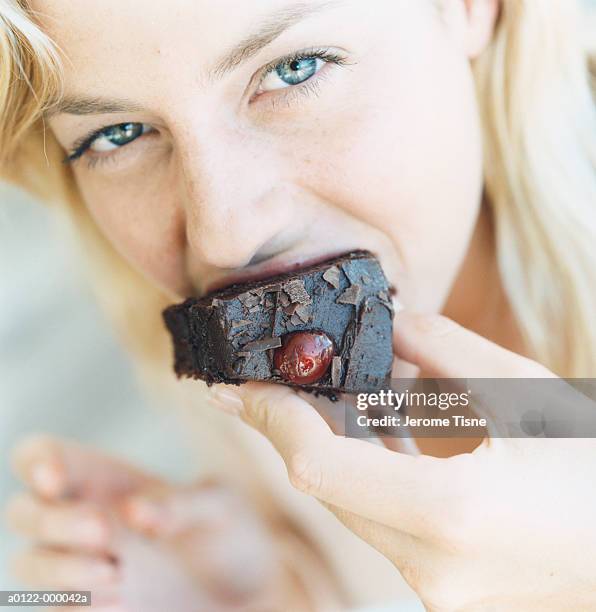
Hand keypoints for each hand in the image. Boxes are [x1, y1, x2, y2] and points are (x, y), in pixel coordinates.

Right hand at [4, 435, 282, 611]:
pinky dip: (76, 604)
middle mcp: (84, 517)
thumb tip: (134, 512)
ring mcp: (84, 565)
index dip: (36, 461)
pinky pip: (57, 608)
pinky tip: (122, 600)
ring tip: (118, 574)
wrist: (249, 589)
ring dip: (61, 568)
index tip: (55, 479)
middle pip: (23, 511)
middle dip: (53, 519)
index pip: (42, 456)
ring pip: (30, 562)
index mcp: (105, 477)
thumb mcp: (219, 505)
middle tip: (102, 531)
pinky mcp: (94, 606)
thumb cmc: (229, 532)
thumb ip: (181, 503)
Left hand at [207, 311, 595, 610]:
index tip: (247, 385)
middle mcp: (432, 567)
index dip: (276, 419)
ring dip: (333, 448)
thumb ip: (441, 351)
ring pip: (351, 505)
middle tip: (272, 382)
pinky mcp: (444, 591)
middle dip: (294, 428)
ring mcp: (437, 590)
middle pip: (326, 487)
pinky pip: (382, 523)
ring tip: (326, 394)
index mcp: (451, 514)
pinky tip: (377, 429)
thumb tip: (385, 324)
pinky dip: (370, 473)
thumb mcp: (525, 391)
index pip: (319, 466)